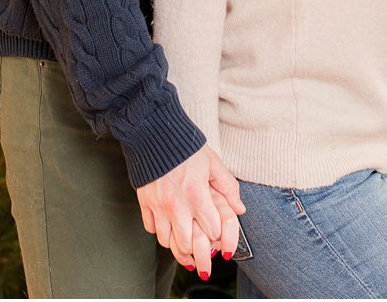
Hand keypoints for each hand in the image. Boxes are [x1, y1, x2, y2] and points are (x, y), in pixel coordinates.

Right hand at [135, 144, 244, 277]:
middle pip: (187, 244)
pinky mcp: (145, 204)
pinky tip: (168, 226)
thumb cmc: (188, 149)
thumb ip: (228, 187)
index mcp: (197, 195)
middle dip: (197, 249)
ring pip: (166, 241)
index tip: (218, 231)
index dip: (218, 233)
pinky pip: (151, 230)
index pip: (212, 230)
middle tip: (202, 250)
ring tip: (185, 242)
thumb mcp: (214, 164)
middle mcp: (176, 205)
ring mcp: (158, 207)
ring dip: (177, 244)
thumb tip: (240, 208)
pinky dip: (160, 232)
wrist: (156, 135)